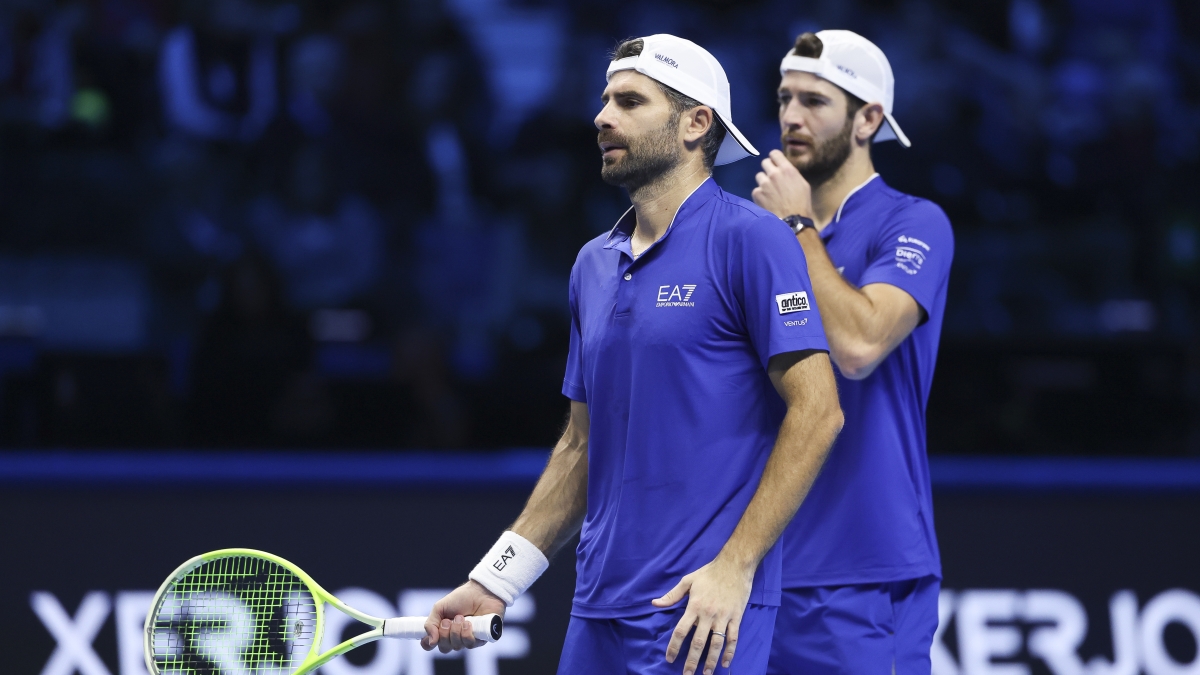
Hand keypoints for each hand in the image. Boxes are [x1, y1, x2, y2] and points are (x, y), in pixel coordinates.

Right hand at [421, 580, 505, 652]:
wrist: (481, 592)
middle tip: (448, 620)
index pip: (431, 645)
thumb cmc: (461, 598)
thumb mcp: (440, 607)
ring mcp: (467, 639)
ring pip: (457, 647)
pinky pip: (470, 645)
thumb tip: (431, 642)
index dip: (428, 644)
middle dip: (444, 634)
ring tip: (461, 618)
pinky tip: (469, 623)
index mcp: (442, 630)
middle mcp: (454, 637)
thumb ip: (430, 623)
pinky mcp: (480, 640)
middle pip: (444, 648)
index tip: (430, 638)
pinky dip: (467, 634)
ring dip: (456, 632)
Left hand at [651, 556, 755, 674]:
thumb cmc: (709, 572)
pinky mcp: (736, 618)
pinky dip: (729, 652)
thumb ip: (672, 595)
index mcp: (694, 606)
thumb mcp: (687, 580)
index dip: (674, 646)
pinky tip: (725, 663)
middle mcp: (708, 615)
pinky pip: (733, 638)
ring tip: (706, 674)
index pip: (681, 631)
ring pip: (716, 644)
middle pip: (698, 642)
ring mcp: (723, 617)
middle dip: (691, 661)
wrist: (734, 565)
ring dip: (710, 661)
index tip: (669, 659)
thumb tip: (655, 603)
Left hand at [752, 149, 812, 220]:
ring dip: (763, 182)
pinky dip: (760, 194)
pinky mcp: (757, 194)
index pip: (774, 153)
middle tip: (772, 178)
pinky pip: (756, 190)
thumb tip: (785, 170)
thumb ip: (792, 174)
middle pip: (764, 162)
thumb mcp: (803, 184)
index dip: (774, 158)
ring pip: (759, 176)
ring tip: (770, 192)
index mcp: (787, 169)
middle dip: (768, 169)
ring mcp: (764, 183)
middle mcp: (774, 174)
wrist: (792, 220)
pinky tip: (766, 201)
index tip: (775, 163)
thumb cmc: (801, 204)